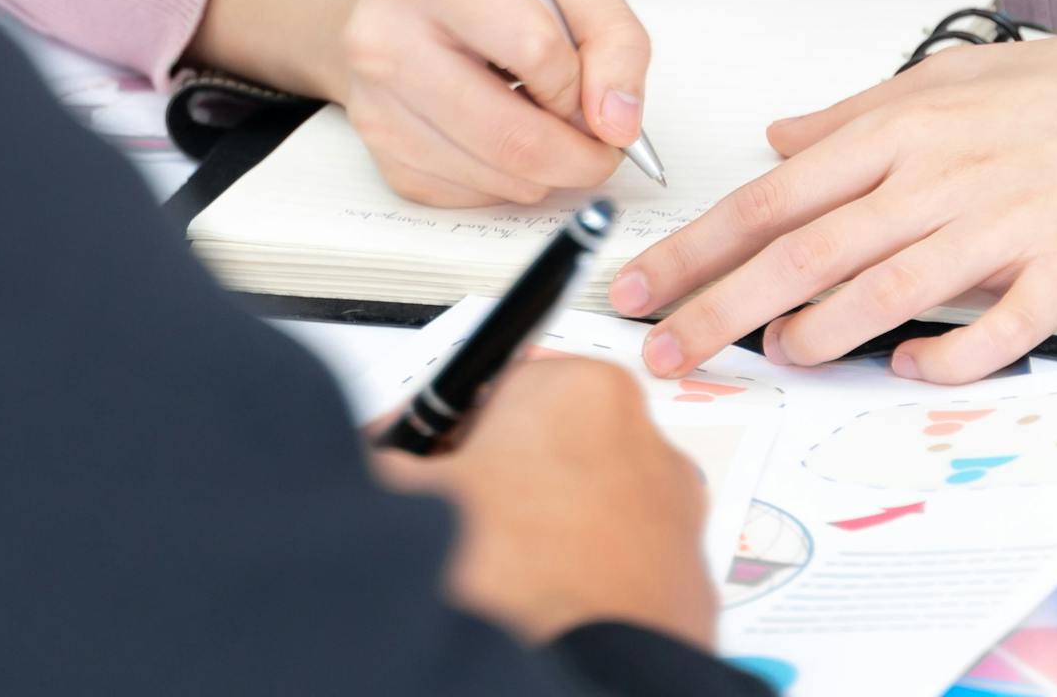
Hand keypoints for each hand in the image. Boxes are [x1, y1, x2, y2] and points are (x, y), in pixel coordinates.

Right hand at [196, 0, 652, 207]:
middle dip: (580, 156)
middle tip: (602, 149)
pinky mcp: (382, 156)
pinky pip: (471, 198)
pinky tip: (502, 140)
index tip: (587, 88)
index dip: (578, 82)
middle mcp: (385, 38)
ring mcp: (376, 105)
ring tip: (546, 128)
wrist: (402, 5)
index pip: (533, 47)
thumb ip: (614, 39)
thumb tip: (619, 125)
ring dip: (547, 172)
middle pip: (511, 136)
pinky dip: (508, 183)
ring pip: (497, 178)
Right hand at [371, 356, 716, 647]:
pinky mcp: (687, 574)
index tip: (417, 461)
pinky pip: (617, 558)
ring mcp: (675, 510)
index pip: (491, 387)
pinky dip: (581, 573)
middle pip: (542, 443)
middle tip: (447, 518)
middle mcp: (643, 437)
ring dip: (537, 528)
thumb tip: (369, 458)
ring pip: (582, 502)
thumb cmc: (515, 579)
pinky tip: (539, 603)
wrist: (582, 675)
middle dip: (492, 477)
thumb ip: (386, 458)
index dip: (441, 431)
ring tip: (494, 574)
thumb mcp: (412, 496)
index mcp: (579, 389)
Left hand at [614, 26, 1056, 385]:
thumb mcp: (953, 79)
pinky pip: (995, 326)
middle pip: (807, 248)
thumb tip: (781, 138)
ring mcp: (1005, 223)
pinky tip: (903, 369)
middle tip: (665, 346)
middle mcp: (942, 174)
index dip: (698, 245)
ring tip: (767, 357)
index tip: (642, 283)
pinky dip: (944, 352)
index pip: (775, 195)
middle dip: (722, 303)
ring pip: (887, 285)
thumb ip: (857, 115)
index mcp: (905, 128)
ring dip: (817, 328)